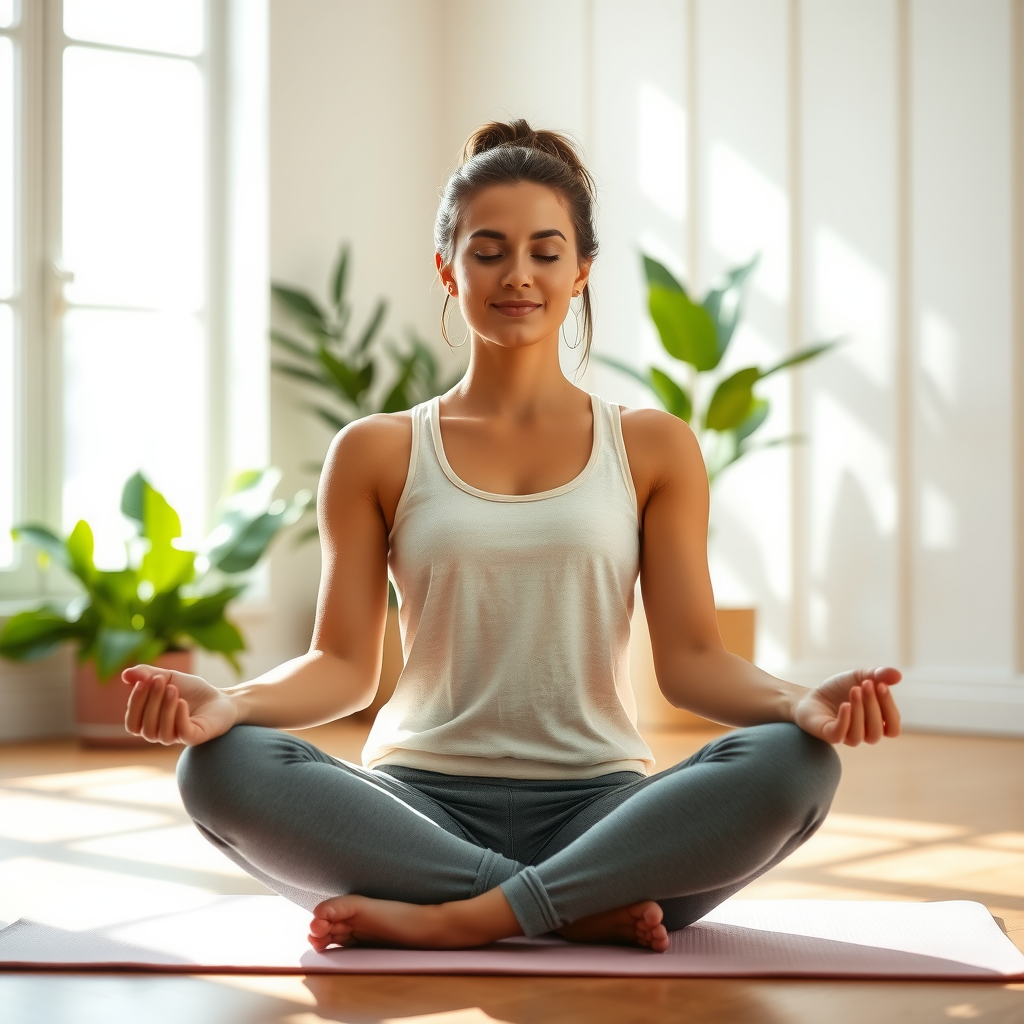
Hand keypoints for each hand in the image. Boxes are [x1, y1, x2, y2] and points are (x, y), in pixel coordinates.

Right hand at [122, 664, 237, 745]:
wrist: (222, 698)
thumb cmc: (192, 691)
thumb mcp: (169, 677)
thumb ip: (147, 675)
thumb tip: (125, 675)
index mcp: (151, 723)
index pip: (132, 722)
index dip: (134, 704)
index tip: (143, 681)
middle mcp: (161, 733)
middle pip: (145, 727)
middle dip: (150, 702)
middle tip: (161, 680)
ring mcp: (178, 737)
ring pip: (161, 733)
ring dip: (164, 709)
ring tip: (174, 689)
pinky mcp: (195, 737)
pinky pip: (182, 733)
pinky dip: (179, 717)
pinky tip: (182, 702)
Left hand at [792, 667, 901, 745]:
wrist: (810, 695)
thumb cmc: (839, 689)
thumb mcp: (860, 677)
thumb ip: (879, 675)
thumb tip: (898, 675)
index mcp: (876, 723)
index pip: (893, 727)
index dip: (890, 708)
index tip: (881, 685)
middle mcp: (863, 733)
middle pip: (877, 731)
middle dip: (873, 706)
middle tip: (865, 684)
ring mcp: (845, 736)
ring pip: (860, 735)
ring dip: (859, 711)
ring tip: (854, 689)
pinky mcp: (828, 734)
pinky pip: (840, 734)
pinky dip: (845, 720)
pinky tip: (845, 704)